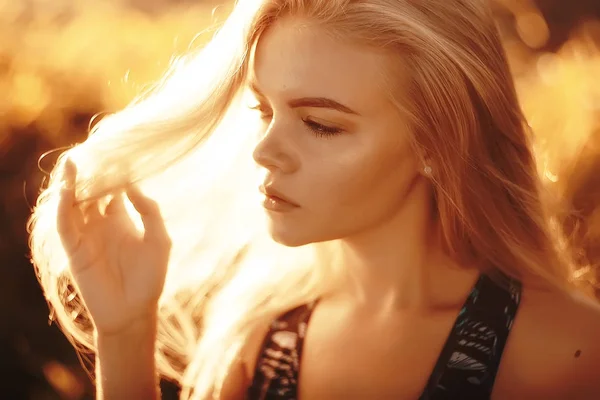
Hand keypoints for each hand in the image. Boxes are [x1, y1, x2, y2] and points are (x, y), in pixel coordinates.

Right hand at [56, 158, 171, 335]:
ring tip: (73, 161)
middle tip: (92, 149)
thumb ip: (149, 211)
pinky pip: (65, 224)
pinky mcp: (74, 249)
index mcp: (120, 217)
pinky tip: (68, 190)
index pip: (113, 186)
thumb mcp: (159, 240)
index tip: (119, 151)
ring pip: (73, 202)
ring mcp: (86, 234)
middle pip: (91, 189)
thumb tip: (132, 185)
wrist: (134, 311)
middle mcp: (100, 222)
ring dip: (72, 183)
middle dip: (91, 171)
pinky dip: (63, 206)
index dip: (114, 170)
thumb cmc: (150, 277)